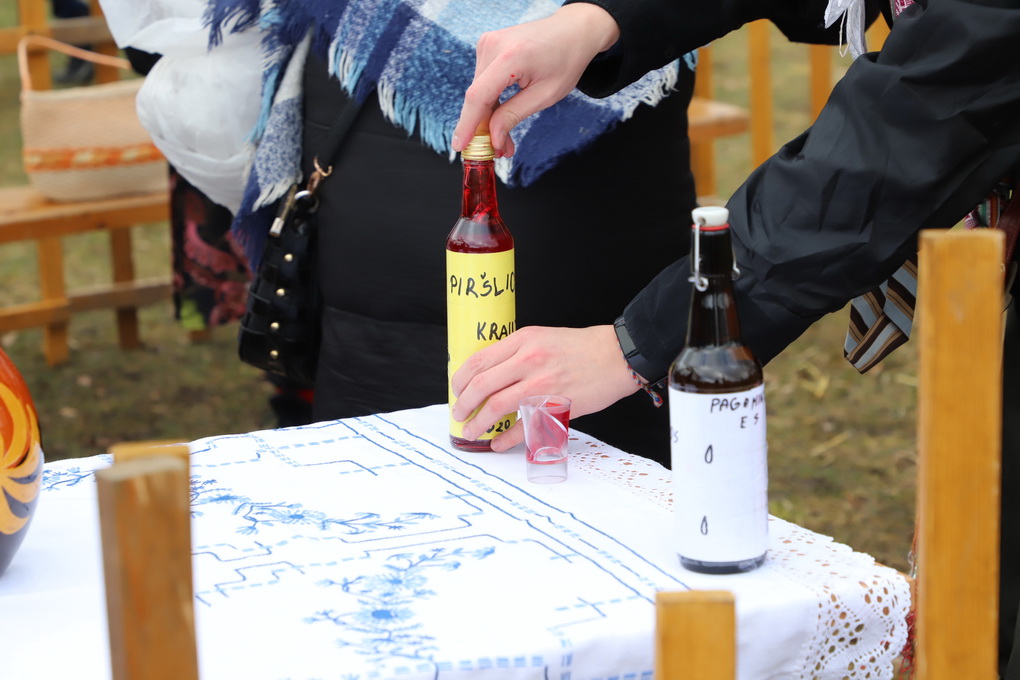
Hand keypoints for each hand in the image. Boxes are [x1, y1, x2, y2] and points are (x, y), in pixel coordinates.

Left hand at [450, 325, 637, 451]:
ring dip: (478, 422)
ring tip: (471, 431)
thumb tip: (489, 374)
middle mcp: (529, 360)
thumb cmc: (582, 347)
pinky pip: (524, 426)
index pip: (479, 361)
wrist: (617, 356)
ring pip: (497, 406)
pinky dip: (506, 438)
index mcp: (524, 340)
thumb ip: (517, 352)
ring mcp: (542, 384)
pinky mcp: (556, 406)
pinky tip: (498, 444)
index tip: (457, 391)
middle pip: (482, 385)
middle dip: (464, 403)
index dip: (461, 379)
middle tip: (459, 414)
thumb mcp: (543, 337)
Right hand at [452, 3, 620, 157]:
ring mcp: (488, 43)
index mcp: (510, 57)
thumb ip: (514, 115)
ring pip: (479, 91)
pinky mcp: (488, 46)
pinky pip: (483, 81)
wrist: (572, 30)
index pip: (478, 96)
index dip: (467, 124)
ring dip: (488, 116)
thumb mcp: (545, 95)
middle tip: (500, 150)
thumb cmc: (565, 60)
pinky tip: (501, 115)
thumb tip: (493, 138)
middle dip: (485, 128)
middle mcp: (493, 46)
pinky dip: (490, 101)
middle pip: (477, 97)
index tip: (460, 146)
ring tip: (505, 137)